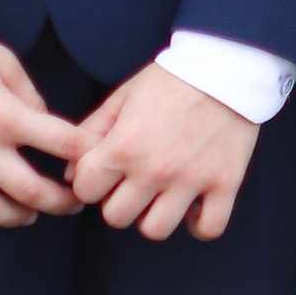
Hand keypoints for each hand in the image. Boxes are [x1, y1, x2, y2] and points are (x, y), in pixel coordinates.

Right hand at [0, 23, 86, 225]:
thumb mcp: (0, 58)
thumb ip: (29, 94)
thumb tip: (47, 123)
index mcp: (4, 114)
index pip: (63, 144)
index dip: (88, 154)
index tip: (94, 160)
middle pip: (31, 192)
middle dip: (61, 202)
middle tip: (73, 203)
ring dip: (16, 216)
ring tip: (27, 214)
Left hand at [70, 63, 258, 241]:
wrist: (225, 64)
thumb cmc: (169, 79)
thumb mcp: (122, 96)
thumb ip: (92, 131)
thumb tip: (70, 171)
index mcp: (123, 145)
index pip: (85, 190)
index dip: (91, 182)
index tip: (104, 172)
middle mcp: (154, 169)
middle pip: (116, 217)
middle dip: (118, 202)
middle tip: (131, 184)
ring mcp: (191, 180)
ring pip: (156, 230)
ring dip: (154, 216)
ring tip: (161, 195)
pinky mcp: (225, 183)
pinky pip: (208, 228)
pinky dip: (198, 224)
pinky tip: (193, 206)